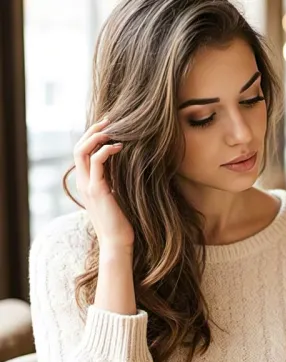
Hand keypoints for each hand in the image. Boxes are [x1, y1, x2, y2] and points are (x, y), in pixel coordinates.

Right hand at [74, 118, 133, 250]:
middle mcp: (83, 182)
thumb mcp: (119, 197)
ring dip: (97, 136)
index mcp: (87, 183)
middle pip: (79, 147)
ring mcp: (88, 186)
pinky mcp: (97, 190)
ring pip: (82, 151)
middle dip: (93, 130)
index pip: (83, 152)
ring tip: (114, 128)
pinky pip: (96, 163)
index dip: (93, 136)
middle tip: (111, 119)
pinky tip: (119, 146)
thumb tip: (130, 166)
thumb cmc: (123, 222)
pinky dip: (106, 150)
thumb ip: (117, 182)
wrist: (118, 242)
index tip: (110, 126)